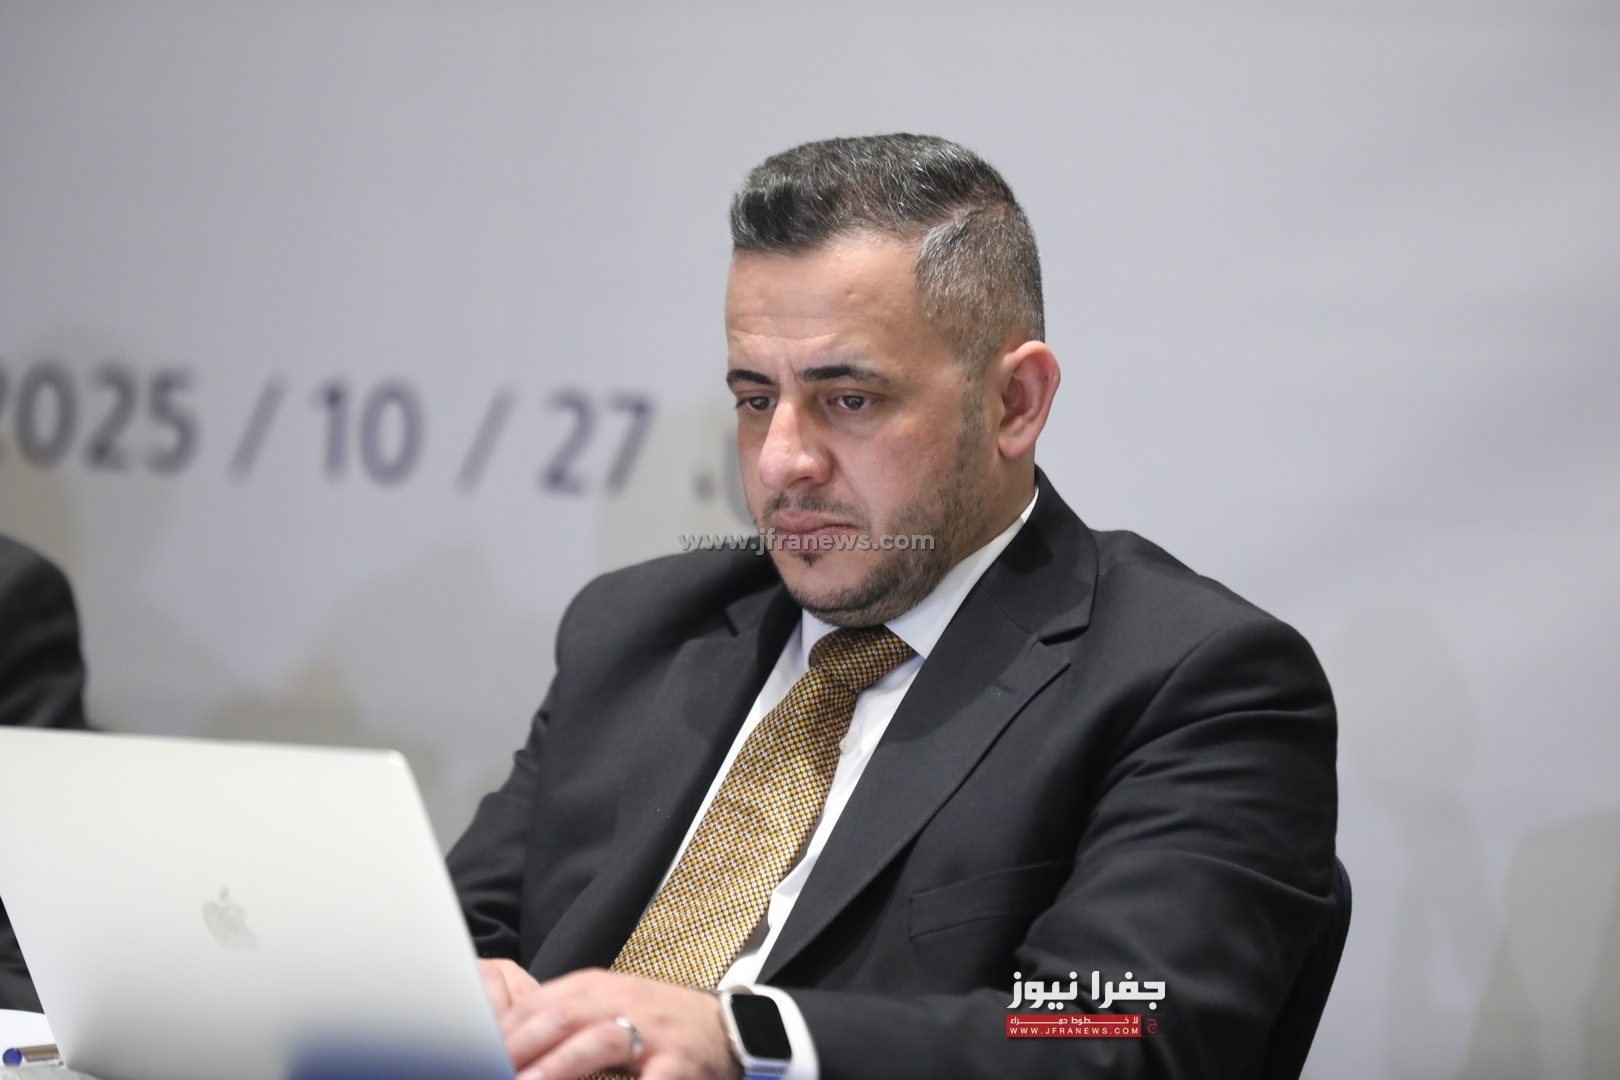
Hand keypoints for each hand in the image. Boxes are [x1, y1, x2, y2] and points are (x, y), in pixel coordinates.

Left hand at [478, 962, 740, 1079]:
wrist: (729, 1029)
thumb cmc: (659, 1024)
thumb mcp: (610, 1007)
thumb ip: (564, 1019)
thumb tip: (504, 1044)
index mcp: (600, 987)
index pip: (540, 1003)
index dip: (504, 1030)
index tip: (473, 1055)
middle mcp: (622, 1001)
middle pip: (561, 1017)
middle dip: (520, 1047)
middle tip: (491, 1072)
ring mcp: (652, 1031)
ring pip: (598, 1042)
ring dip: (558, 1067)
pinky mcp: (678, 1062)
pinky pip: (649, 1079)